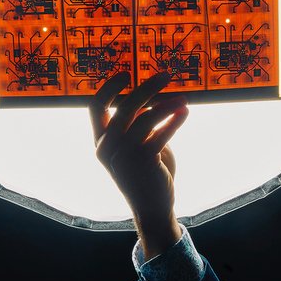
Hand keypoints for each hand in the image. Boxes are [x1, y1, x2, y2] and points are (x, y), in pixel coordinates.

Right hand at [90, 71, 188, 257]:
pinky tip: (185, 113)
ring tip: (183, 99)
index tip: (127, 73)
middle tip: (166, 74)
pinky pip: (161, 132)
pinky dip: (175, 120)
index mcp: (100, 141)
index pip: (95, 106)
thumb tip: (150, 93)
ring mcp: (123, 155)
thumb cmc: (147, 171)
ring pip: (145, 117)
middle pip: (124, 106)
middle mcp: (106, 148)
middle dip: (147, 87)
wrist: (154, 207)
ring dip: (167, 104)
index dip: (109, 87)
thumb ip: (138, 123)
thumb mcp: (137, 144)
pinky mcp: (143, 161)